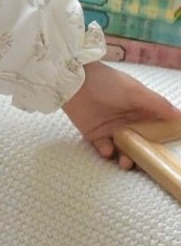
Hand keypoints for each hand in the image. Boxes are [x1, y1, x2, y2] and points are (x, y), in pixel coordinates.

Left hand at [60, 60, 180, 168]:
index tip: (166, 152)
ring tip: (126, 162)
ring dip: (126, 158)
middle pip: (141, 144)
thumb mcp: (137, 92)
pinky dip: (106, 152)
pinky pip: (103, 148)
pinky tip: (108, 150)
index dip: (162, 140)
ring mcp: (112, 130)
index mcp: (142, 111)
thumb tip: (180, 116)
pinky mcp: (95, 135)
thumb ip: (158, 105)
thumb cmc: (109, 83)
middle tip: (145, 163)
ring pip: (124, 150)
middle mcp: (129, 122)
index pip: (157, 129)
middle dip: (144, 155)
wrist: (75, 82)